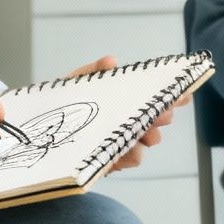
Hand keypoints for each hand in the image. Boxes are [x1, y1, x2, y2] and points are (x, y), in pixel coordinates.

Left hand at [72, 54, 187, 171]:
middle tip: (162, 114)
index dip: (173, 95)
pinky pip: (130, 160)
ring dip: (148, 136)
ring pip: (149, 142)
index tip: (183, 93)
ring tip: (142, 133)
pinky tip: (118, 151)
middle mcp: (129, 123)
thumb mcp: (75, 84)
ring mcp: (122, 143)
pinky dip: (127, 155)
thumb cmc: (61, 106)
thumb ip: (93, 71)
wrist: (40, 131)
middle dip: (162, 115)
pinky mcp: (111, 162)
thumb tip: (111, 61)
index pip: (156, 98)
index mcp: (126, 103)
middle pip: (159, 120)